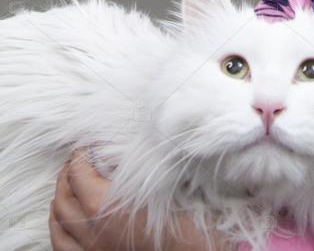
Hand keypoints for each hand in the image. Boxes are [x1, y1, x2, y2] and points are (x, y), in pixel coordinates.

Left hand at [49, 151, 215, 249]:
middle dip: (68, 174)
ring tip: (69, 187)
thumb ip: (139, 165)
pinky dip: (60, 230)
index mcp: (105, 206)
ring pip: (58, 224)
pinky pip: (64, 248)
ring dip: (60, 201)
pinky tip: (68, 222)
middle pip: (64, 196)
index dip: (82, 153)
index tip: (90, 144)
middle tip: (79, 160)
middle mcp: (92, 231)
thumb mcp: (162, 183)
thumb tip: (129, 146)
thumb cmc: (184, 221)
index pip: (78, 172)